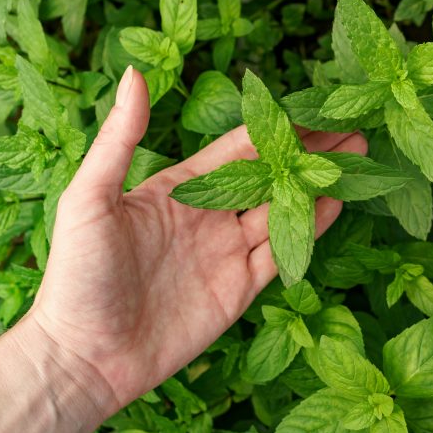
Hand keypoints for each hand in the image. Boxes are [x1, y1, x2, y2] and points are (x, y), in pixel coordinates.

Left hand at [23, 67, 365, 417]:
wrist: (83, 358)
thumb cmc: (77, 275)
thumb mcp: (89, 199)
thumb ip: (120, 139)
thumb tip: (135, 74)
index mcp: (177, 189)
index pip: (238, 148)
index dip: (276, 126)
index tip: (313, 104)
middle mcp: (207, 216)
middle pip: (270, 175)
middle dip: (309, 152)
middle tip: (352, 128)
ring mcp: (226, 253)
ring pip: (283, 210)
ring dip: (318, 185)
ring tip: (356, 159)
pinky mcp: (239, 289)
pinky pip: (282, 253)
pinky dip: (310, 228)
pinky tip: (336, 204)